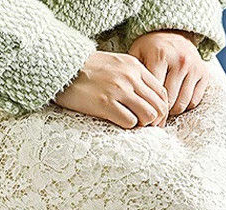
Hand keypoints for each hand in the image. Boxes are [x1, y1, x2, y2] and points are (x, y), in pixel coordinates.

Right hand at [54, 50, 168, 128]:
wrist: (62, 67)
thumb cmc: (88, 70)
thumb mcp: (115, 65)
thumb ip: (133, 77)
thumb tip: (149, 101)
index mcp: (134, 66)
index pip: (161, 92)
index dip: (162, 109)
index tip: (155, 120)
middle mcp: (129, 77)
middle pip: (158, 106)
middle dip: (156, 121)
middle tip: (147, 128)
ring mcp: (118, 90)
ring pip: (148, 115)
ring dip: (143, 124)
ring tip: (133, 124)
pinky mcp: (105, 103)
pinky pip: (130, 122)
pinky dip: (128, 126)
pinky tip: (119, 122)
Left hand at [129, 30, 209, 115]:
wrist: (174, 33)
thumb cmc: (151, 49)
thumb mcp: (137, 54)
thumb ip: (134, 76)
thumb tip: (131, 103)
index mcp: (161, 55)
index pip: (155, 92)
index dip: (148, 106)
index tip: (143, 112)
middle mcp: (180, 60)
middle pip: (169, 100)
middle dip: (160, 112)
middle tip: (153, 116)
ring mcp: (194, 67)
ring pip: (182, 103)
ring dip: (172, 111)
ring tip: (163, 109)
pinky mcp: (204, 74)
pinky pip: (193, 101)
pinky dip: (184, 106)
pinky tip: (175, 102)